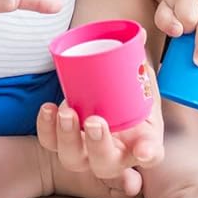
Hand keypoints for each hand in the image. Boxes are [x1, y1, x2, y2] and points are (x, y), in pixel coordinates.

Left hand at [37, 61, 165, 191]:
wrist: (105, 103)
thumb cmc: (125, 96)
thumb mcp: (138, 81)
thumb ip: (138, 60)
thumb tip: (138, 33)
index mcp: (141, 141)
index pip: (150, 153)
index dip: (148, 153)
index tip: (143, 150)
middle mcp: (113, 155)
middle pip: (105, 164)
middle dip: (98, 145)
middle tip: (95, 121)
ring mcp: (84, 152)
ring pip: (72, 158)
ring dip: (67, 137)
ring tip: (67, 112)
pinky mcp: (61, 142)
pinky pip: (49, 142)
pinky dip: (46, 127)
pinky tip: (48, 108)